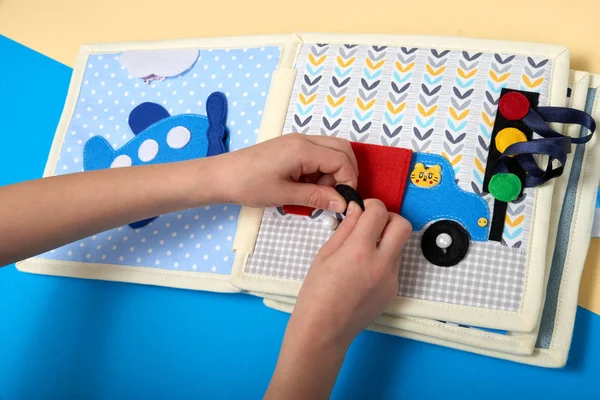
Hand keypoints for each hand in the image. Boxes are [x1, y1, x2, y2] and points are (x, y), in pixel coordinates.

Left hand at [216, 134, 357, 212]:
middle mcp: (303, 140)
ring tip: (316, 192)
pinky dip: (320, 169)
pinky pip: (317, 154)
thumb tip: (342, 203)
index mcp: (303, 149)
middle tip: (335, 195)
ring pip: (331, 151)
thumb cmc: (248, 184)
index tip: (344, 201)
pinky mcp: (290, 147)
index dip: (349, 181)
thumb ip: (317, 197)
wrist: (222, 176)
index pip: (342, 160)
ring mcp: (296, 141)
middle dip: (345, 173)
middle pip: (342, 149)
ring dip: (332, 172)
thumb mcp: (285, 194)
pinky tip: (306, 186)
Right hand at [291, 199, 411, 347]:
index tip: (362, 208)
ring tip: (361, 251)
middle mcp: (381, 264)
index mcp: (359, 251)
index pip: (378, 212)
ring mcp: (390, 279)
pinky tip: (362, 271)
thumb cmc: (316, 294)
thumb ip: (346, 229)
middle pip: (402, 225)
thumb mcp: (325, 255)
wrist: (324, 330)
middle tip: (370, 224)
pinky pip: (394, 266)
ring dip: (385, 240)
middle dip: (388, 218)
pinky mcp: (393, 291)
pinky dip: (382, 260)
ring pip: (399, 245)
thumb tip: (357, 209)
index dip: (370, 205)